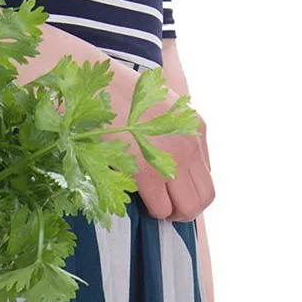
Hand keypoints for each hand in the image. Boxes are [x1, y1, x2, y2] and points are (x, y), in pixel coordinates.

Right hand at [107, 65, 214, 221]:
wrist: (95, 87)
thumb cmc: (120, 98)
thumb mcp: (159, 109)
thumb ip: (173, 135)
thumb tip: (172, 168)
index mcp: (195, 127)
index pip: (206, 175)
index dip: (188, 190)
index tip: (170, 193)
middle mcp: (190, 144)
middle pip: (204, 197)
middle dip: (186, 209)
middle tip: (166, 210)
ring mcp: (171, 159)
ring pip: (187, 208)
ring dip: (171, 214)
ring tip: (154, 209)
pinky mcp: (147, 173)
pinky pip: (160, 209)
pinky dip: (152, 213)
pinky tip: (139, 202)